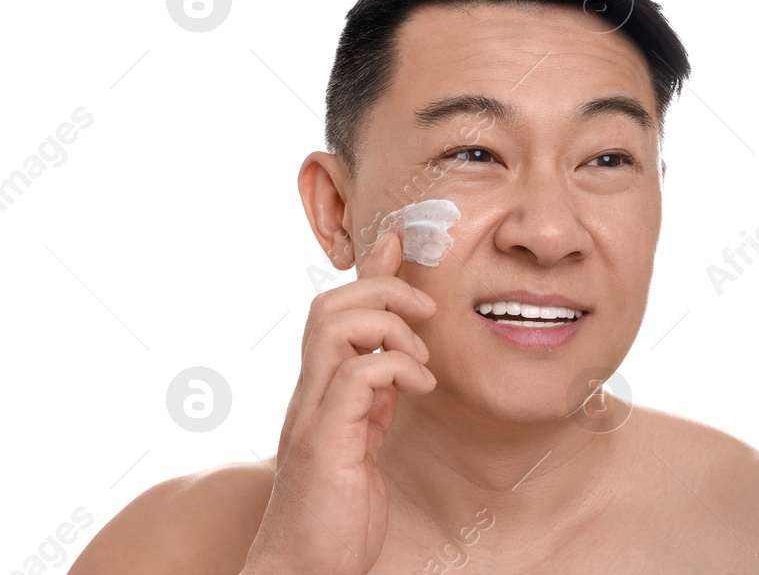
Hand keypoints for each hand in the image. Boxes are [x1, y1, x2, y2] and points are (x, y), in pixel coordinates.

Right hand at [242, 231, 438, 574]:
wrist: (307, 568)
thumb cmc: (337, 510)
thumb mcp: (367, 436)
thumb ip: (377, 394)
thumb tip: (400, 356)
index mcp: (321, 390)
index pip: (334, 311)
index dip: (368, 273)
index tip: (400, 242)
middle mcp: (309, 395)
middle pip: (327, 304)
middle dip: (381, 289)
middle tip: (425, 312)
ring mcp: (312, 415)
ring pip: (334, 326)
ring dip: (390, 326)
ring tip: (423, 360)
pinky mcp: (325, 442)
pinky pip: (358, 376)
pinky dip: (397, 368)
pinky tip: (422, 389)